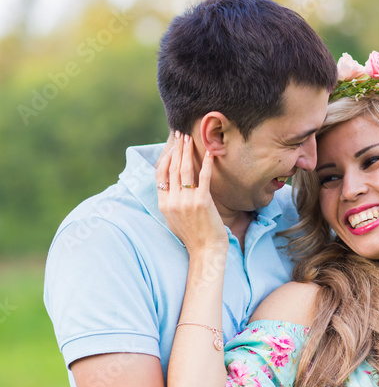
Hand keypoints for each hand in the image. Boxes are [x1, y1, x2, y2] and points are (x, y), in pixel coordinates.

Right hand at [156, 133, 227, 254]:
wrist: (205, 251)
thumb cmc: (193, 236)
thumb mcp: (174, 219)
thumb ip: (171, 203)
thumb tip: (172, 187)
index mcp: (163, 205)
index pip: (160, 176)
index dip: (165, 159)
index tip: (171, 147)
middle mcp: (173, 201)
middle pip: (172, 169)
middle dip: (176, 149)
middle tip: (180, 135)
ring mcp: (187, 201)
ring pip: (185, 170)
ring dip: (187, 152)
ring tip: (190, 139)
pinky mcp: (202, 202)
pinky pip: (203, 177)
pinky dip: (207, 163)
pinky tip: (210, 152)